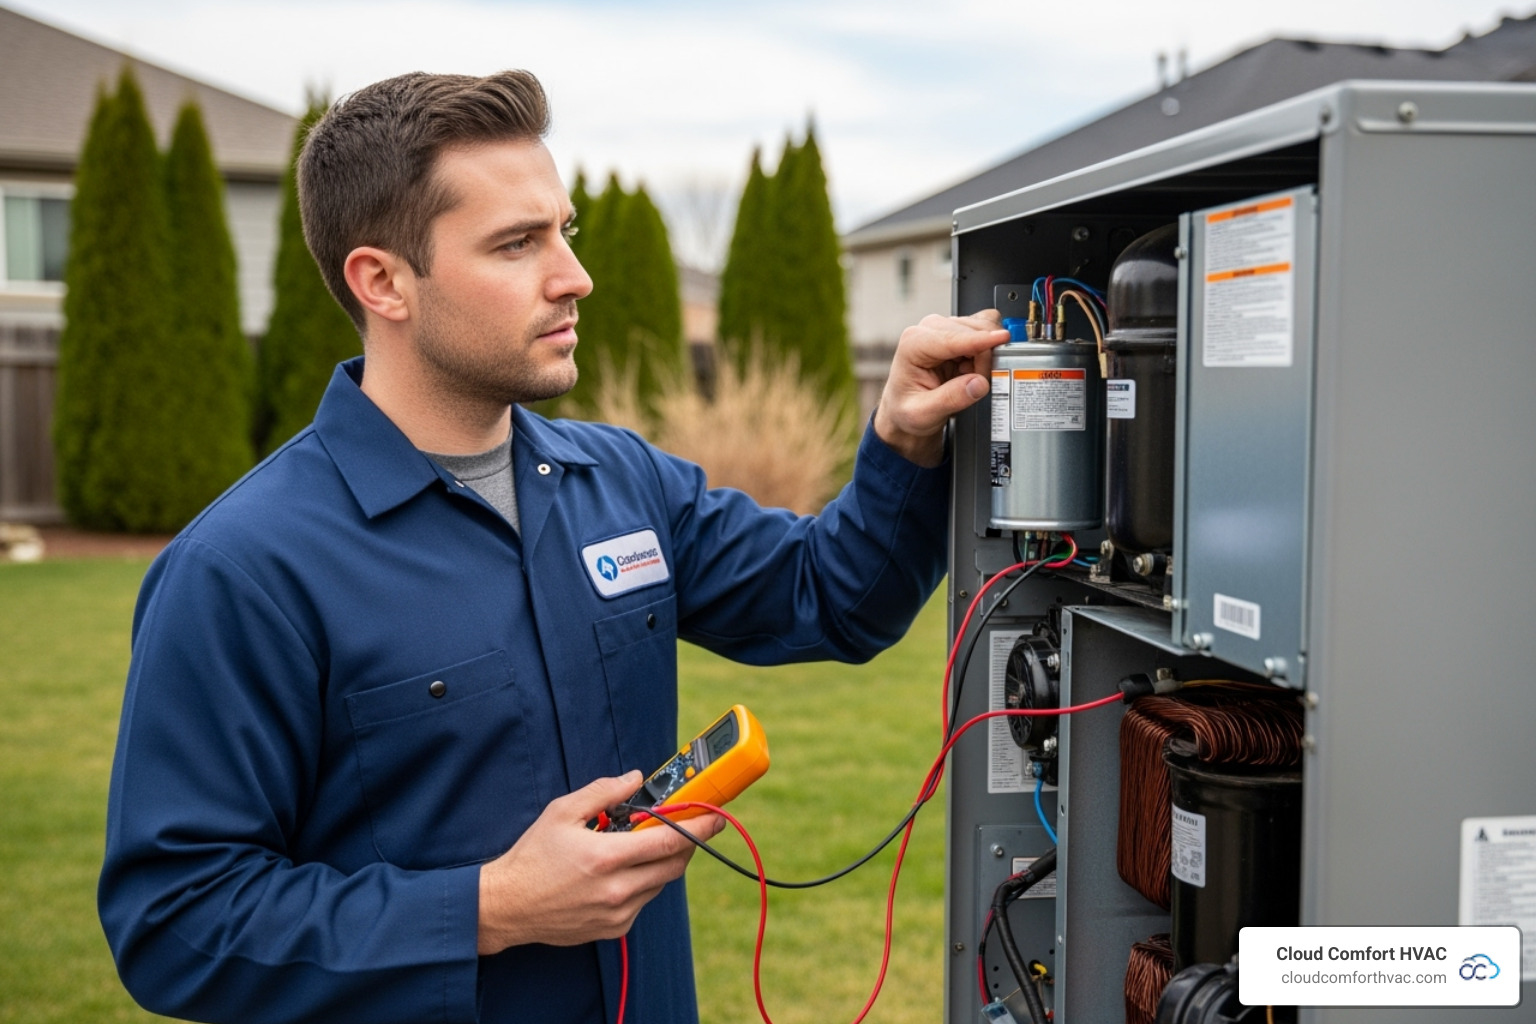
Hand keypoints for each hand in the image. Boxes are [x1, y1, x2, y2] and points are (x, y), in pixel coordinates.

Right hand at [477, 771, 724, 952]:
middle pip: (674, 865)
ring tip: (650, 843)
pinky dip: (645, 882)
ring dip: (665, 862)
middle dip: (689, 843)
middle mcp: (616, 890)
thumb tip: (634, 779)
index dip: (698, 827)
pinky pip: (644, 901)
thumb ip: (603, 792)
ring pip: (661, 884)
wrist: (507, 906)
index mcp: (605, 858)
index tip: (715, 816)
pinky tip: (626, 869)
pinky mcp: (613, 929)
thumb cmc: (532, 857)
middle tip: (691, 826)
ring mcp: (617, 913)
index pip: (668, 841)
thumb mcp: (562, 812)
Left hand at [873, 310, 1008, 467]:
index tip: (1002, 339)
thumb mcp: (923, 414)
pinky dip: (986, 351)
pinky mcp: (959, 332)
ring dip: (985, 356)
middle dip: (983, 359)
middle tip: (973, 385)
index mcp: (913, 344)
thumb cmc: (907, 408)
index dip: (980, 340)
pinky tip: (972, 368)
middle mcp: (928, 330)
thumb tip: (978, 384)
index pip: (953, 338)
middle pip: (973, 331)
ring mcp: (945, 328)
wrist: (903, 408)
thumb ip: (950, 399)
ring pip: (983, 329)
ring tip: (968, 378)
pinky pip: (985, 333)